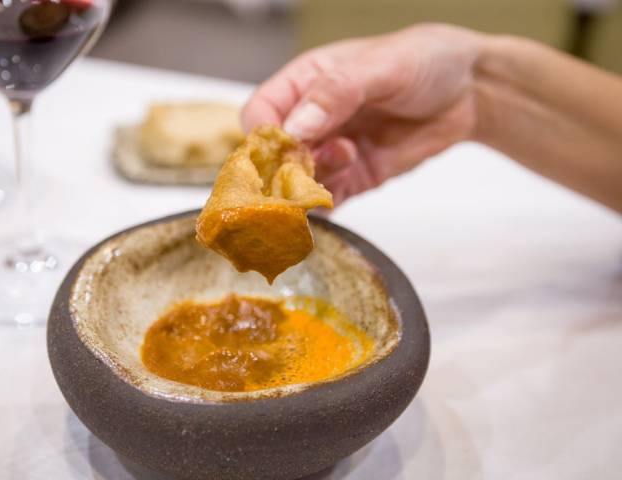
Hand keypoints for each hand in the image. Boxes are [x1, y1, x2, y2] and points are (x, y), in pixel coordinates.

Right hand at [242, 24, 484, 203]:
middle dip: (289, 166)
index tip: (287, 147)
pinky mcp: (354, 178)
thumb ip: (335, 93)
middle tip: (320, 162)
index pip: (262, 113)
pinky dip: (326, 206)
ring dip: (313, 181)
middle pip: (275, 156)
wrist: (469, 91)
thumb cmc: (424, 61)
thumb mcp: (381, 66)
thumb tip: (294, 127)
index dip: (266, 134)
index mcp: (305, 83)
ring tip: (350, 157)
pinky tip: (346, 189)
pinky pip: (327, 201)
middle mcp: (311, 120)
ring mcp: (331, 152)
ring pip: (297, 183)